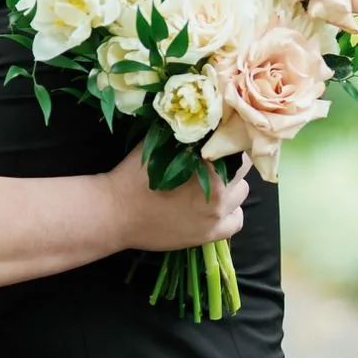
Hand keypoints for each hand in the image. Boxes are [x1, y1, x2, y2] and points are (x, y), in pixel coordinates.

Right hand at [103, 148, 249, 252]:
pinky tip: (215, 207)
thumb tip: (206, 122)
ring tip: (211, 185)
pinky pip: (236, 221)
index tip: (218, 139)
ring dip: (231, 186)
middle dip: (230, 162)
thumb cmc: (132, 175)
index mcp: (208, 164)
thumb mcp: (157, 144)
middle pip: (242, 169)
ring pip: (241, 193)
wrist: (115, 212)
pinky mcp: (209, 235)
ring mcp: (216, 215)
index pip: (234, 144)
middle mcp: (220, 190)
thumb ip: (185, 136)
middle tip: (212, 162)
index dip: (228, 139)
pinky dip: (230, 212)